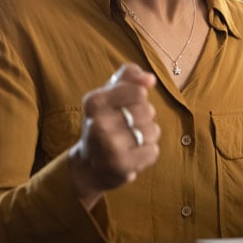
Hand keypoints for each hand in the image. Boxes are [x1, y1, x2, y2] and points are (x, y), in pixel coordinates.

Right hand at [69, 63, 160, 208]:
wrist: (89, 165)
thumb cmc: (105, 121)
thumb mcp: (111, 93)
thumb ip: (130, 76)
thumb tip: (150, 79)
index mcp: (94, 102)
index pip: (138, 91)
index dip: (139, 98)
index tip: (125, 106)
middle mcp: (98, 123)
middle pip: (148, 111)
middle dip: (144, 118)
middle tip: (127, 126)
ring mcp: (109, 146)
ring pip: (153, 131)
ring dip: (147, 136)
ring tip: (130, 141)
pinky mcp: (121, 166)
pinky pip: (153, 151)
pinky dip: (148, 152)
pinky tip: (132, 155)